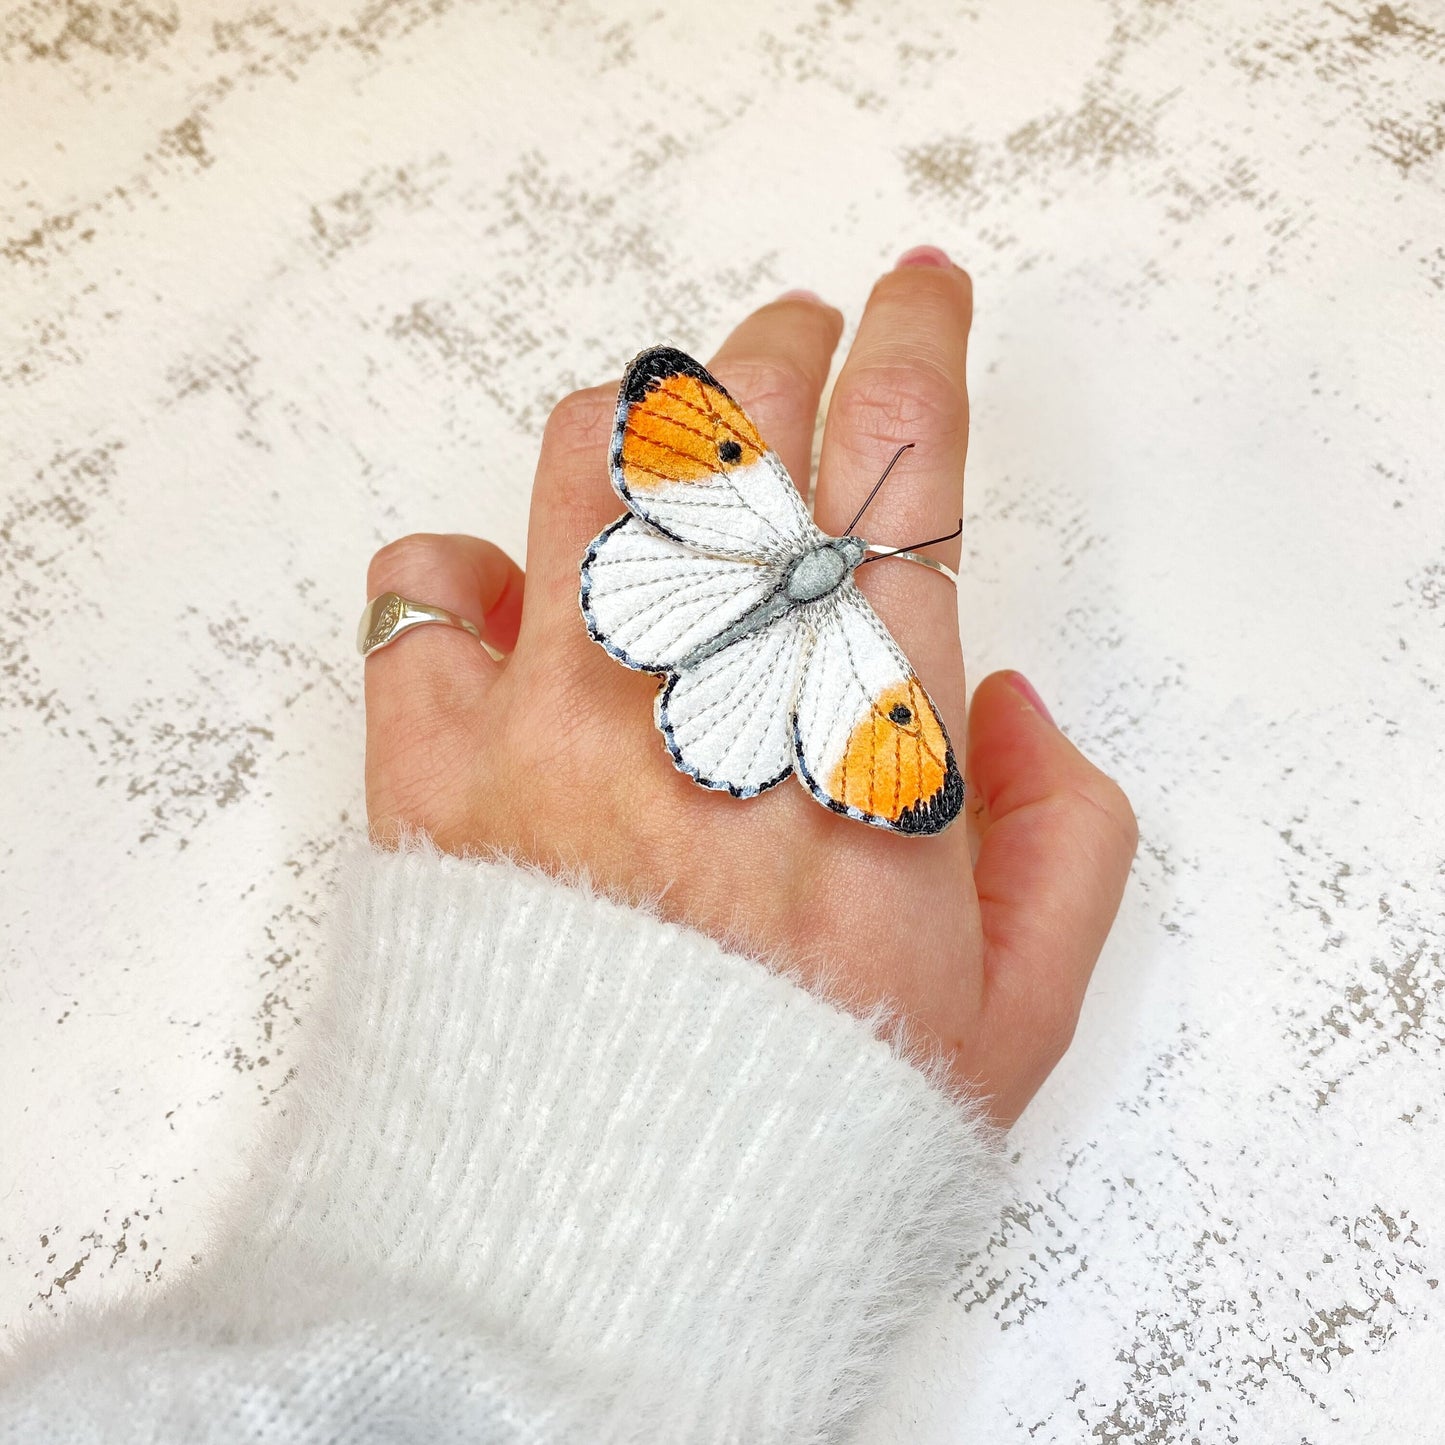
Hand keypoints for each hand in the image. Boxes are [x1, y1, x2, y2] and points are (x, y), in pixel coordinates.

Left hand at [363, 251, 1136, 1125]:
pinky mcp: (425, 765)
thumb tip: (1014, 707)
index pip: (903, 455)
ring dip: (639, 428)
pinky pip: (421, 587)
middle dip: (781, 347)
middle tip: (797, 346)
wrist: (600, 1244)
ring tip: (663, 466)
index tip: (923, 290)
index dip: (920, 337)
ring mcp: (555, 713)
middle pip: (742, 414)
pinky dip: (469, 576)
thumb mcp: (1015, 1011)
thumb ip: (1068, 835)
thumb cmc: (809, 1128)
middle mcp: (708, 690)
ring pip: (584, 455)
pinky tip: (515, 624)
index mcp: (867, 735)